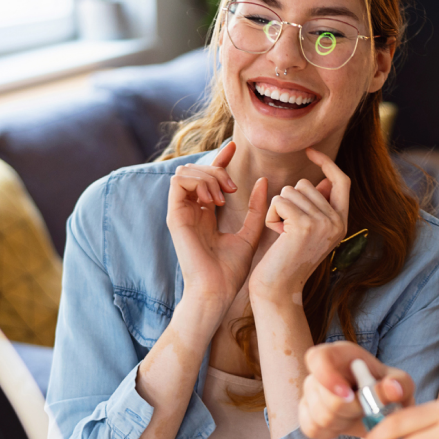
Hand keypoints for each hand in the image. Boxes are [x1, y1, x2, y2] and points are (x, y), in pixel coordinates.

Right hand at [167, 142, 267, 313]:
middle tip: (234, 188)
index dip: (219, 158)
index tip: (234, 147)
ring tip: (224, 195)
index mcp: (206, 214)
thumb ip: (256, 209)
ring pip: (185, 171)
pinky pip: (178, 182)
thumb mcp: (251, 234)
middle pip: (196, 169)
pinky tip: (214, 200)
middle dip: (217, 169)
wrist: (217, 291)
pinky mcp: (174, 217)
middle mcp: (191, 210)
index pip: (208, 176)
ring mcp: (181, 213)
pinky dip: (198, 182)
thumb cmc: (232, 271)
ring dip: (208, 175)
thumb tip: (264, 182)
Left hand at [249, 147, 349, 303]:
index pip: (341, 180)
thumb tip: (325, 180)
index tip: (311, 150)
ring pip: (290, 191)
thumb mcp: (308, 231)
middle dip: (288, 201)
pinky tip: (276, 236)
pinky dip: (271, 216)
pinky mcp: (305, 225)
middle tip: (288, 231)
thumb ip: (318, 206)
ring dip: (278, 210)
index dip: (327, 163)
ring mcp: (323, 223)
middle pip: (306, 184)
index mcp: (342, 222)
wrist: (279, 290)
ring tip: (282, 235)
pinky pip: (279, 200)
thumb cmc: (287, 259)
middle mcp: (337, 222)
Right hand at [300, 342, 412, 438]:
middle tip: (368, 408)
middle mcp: (318, 372)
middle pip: (324, 397)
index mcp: (338, 354)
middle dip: (351, 410)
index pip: (317, 358)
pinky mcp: (306, 414)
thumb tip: (393, 388)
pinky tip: (346, 424)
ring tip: (359, 415)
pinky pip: (313, 429)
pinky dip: (333, 432)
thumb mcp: (401, 383)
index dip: (327, 377)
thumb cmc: (388, 389)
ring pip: (320, 417)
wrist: (380, 407)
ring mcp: (309, 394)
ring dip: (346, 423)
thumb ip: (400, 383)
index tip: (349, 395)